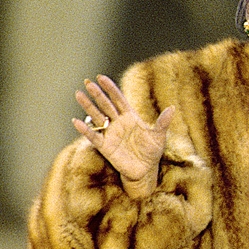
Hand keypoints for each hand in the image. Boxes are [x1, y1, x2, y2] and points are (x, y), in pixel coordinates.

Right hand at [73, 74, 174, 198]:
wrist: (145, 171)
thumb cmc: (152, 152)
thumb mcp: (159, 137)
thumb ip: (162, 123)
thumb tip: (172, 109)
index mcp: (130, 117)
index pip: (118, 99)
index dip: (110, 88)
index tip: (101, 77)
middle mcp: (118, 123)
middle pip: (106, 105)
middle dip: (97, 94)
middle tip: (87, 82)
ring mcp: (110, 134)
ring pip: (97, 117)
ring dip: (88, 107)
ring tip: (79, 95)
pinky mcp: (105, 146)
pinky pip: (94, 136)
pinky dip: (85, 130)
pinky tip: (77, 122)